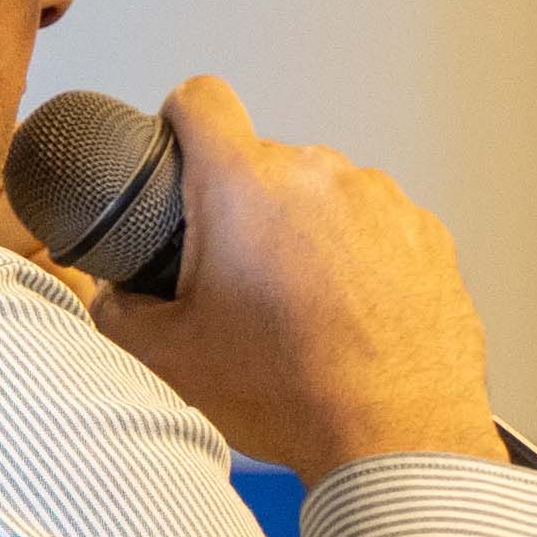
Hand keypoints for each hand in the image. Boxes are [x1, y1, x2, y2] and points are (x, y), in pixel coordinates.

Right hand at [85, 77, 503, 477]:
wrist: (396, 437)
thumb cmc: (289, 393)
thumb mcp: (170, 359)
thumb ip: (117, 311)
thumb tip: (111, 292)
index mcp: (244, 185)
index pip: (201, 99)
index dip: (180, 122)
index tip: (179, 156)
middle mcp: (317, 173)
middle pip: (263, 162)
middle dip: (244, 207)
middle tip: (237, 280)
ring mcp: (380, 199)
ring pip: (322, 194)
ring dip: (305, 232)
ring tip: (302, 307)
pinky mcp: (426, 232)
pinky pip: (375, 225)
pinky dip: (358, 257)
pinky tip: (351, 316)